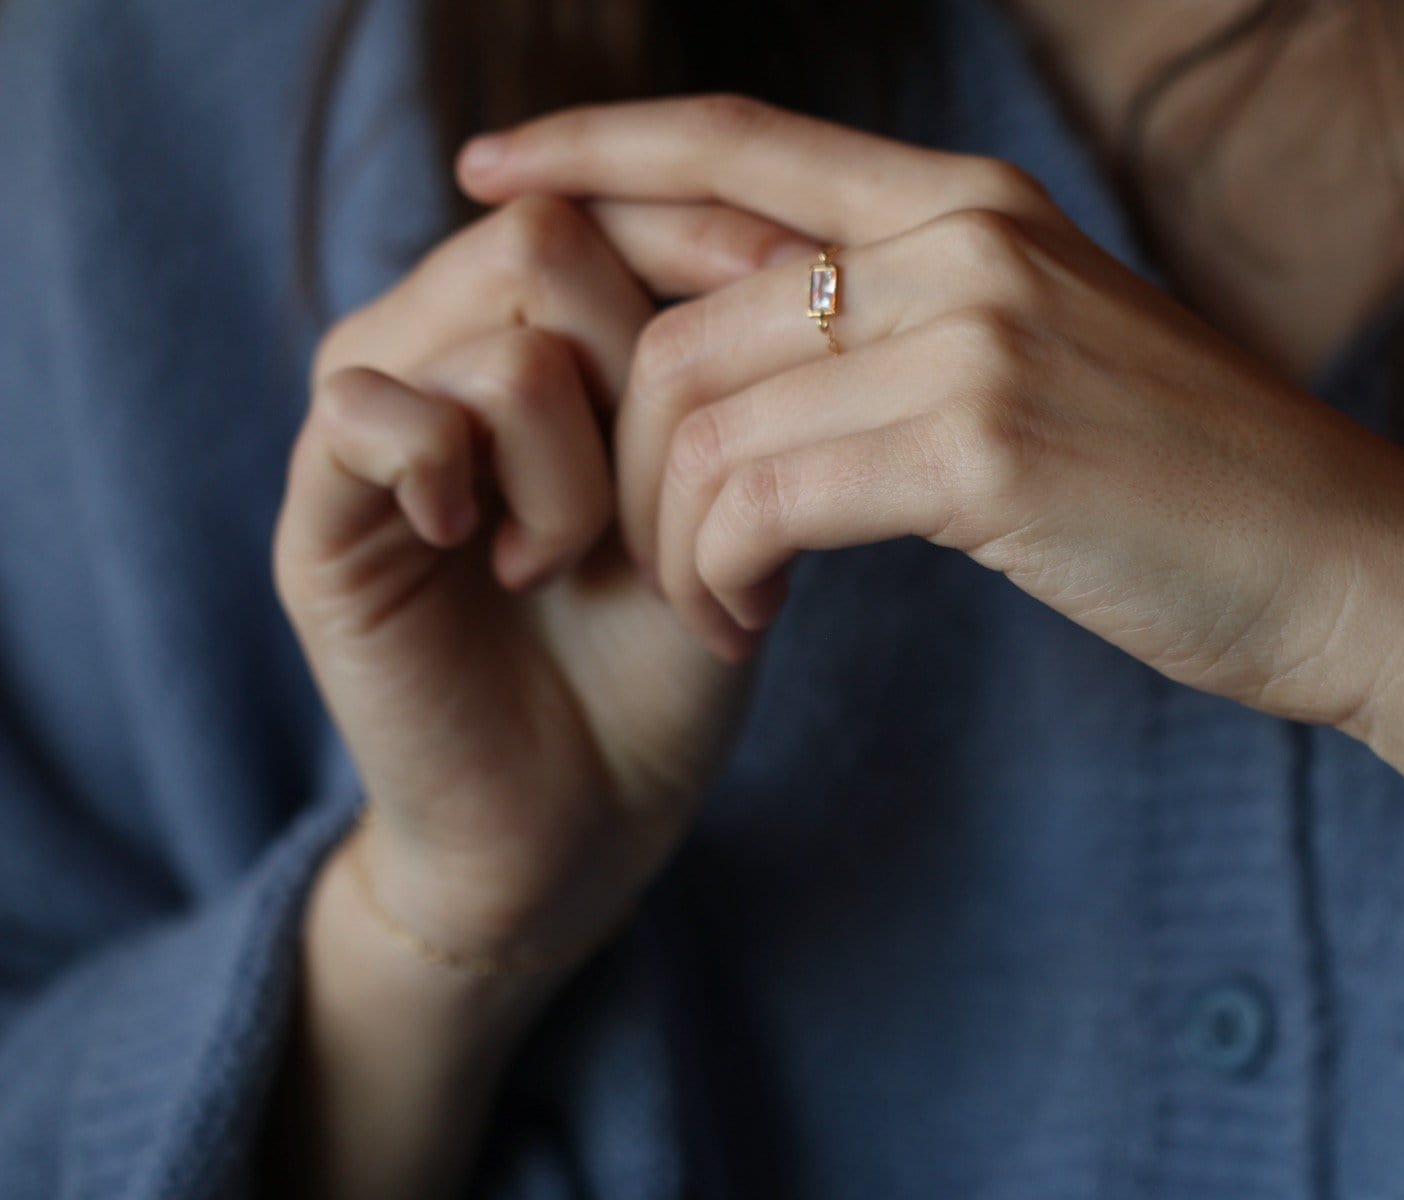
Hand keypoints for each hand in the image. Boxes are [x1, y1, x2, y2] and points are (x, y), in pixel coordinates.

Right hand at [275, 192, 813, 962]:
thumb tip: (766, 241)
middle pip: (548, 243)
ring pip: (500, 344)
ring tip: (565, 561)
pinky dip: (453, 473)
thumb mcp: (715, 495)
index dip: (693, 241)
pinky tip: (484, 551)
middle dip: (641, 379)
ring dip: (577, 472)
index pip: (596, 198)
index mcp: (530, 331)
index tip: (772, 326)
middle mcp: (436, 350)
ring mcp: (368, 424)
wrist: (584, 817)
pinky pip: (369, 411)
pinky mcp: (316, 513)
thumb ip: (707, 368)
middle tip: (645, 509)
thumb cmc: (662, 656)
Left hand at [456, 96, 1403, 734]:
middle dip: (616, 448)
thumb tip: (765, 331)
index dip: (596, 148)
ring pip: (702, 412)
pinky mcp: (983, 445)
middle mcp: (962, 241)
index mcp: (972, 205)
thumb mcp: (1049, 356)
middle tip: (619, 548)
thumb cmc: (1199, 483)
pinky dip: (717, 572)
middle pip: (681, 317)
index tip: (493, 183)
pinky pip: (760, 496)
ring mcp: (974, 333)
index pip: (733, 143)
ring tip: (704, 602)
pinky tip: (740, 620)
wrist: (1359, 565)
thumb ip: (912, 322)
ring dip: (665, 531)